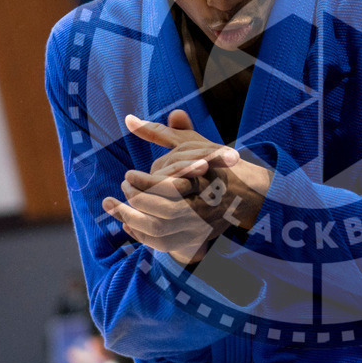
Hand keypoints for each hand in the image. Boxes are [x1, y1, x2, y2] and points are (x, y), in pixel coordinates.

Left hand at [103, 110, 270, 263]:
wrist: (247, 194)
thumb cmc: (214, 164)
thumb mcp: (190, 143)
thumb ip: (159, 132)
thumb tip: (129, 118)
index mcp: (202, 184)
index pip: (165, 188)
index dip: (142, 183)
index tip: (127, 175)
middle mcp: (201, 209)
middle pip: (161, 215)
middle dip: (134, 204)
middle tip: (120, 191)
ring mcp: (198, 228)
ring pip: (159, 233)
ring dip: (132, 221)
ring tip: (114, 207)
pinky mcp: (194, 240)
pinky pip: (162, 244)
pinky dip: (142, 235)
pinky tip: (127, 223)